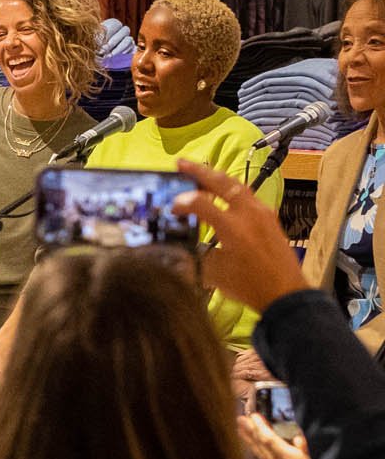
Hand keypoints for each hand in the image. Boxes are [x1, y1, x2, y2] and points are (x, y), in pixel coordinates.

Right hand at [172, 158, 307, 313]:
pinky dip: (232, 190)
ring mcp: (262, 214)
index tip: (172, 207)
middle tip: (181, 163)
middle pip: (222, 183)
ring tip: (201, 173)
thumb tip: (182, 244)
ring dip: (217, 178)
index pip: (200, 203)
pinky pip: (248, 196)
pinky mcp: (270, 219)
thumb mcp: (214, 273)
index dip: (182, 202)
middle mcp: (249, 215)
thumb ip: (196, 253)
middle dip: (199, 171)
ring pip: (238, 185)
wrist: (286, 294)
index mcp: (233, 227)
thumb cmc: (250, 286)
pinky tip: (224, 194)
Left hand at [237, 413, 324, 458]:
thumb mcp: (308, 456)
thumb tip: (294, 434)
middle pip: (262, 445)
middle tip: (241, 418)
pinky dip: (252, 445)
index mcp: (291, 458)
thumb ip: (301, 445)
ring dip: (248, 436)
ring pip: (258, 450)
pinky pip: (259, 455)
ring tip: (239, 425)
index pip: (272, 441)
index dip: (262, 428)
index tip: (255, 416)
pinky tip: (246, 437)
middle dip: (251, 430)